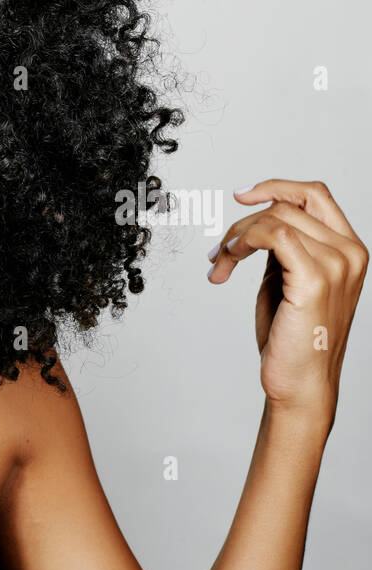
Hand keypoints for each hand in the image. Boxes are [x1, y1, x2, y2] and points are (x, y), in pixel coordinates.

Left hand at [208, 179, 364, 417]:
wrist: (300, 382)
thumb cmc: (293, 340)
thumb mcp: (288, 282)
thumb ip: (284, 251)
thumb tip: (260, 225)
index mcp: (349, 250)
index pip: (316, 195)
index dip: (276, 187)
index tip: (241, 195)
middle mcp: (350, 253)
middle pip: (290, 204)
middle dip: (244, 221)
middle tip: (219, 251)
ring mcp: (337, 264)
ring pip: (276, 218)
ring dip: (237, 237)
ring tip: (219, 264)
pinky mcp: (315, 279)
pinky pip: (274, 235)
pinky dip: (243, 241)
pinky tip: (228, 261)